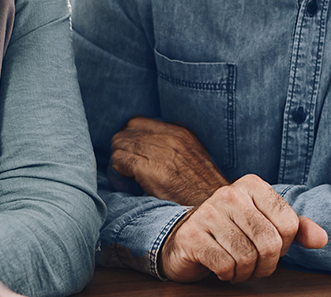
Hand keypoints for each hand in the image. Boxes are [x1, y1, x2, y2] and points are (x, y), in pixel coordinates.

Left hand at [111, 116, 228, 204]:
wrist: (212, 208)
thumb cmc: (202, 190)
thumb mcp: (193, 157)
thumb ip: (173, 145)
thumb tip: (148, 144)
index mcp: (180, 132)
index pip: (137, 123)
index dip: (130, 139)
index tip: (133, 156)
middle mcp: (170, 137)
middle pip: (126, 132)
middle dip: (122, 150)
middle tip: (127, 170)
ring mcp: (161, 151)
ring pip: (119, 144)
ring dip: (119, 162)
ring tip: (128, 179)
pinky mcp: (151, 168)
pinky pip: (119, 160)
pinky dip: (118, 173)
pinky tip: (128, 185)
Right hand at [159, 174, 328, 282]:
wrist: (186, 236)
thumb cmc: (231, 230)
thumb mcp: (266, 223)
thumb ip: (296, 228)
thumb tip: (321, 239)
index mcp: (252, 186)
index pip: (289, 224)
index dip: (284, 246)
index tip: (270, 247)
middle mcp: (229, 194)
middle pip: (270, 243)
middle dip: (267, 265)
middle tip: (256, 265)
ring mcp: (208, 213)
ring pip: (248, 257)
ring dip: (246, 272)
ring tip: (239, 267)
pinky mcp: (192, 235)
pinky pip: (226, 265)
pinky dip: (228, 274)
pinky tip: (222, 268)